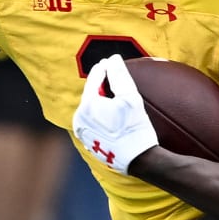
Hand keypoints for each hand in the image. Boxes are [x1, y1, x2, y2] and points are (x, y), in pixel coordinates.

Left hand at [72, 55, 158, 174]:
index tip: (110, 62)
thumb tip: (112, 59)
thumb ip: (119, 75)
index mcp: (86, 107)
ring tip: (112, 93)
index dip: (103, 69)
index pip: (93, 80)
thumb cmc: (135, 128)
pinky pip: (93, 122)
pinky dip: (101, 115)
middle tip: (111, 74)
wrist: (139, 160)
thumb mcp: (131, 97)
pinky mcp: (89, 142)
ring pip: (91, 109)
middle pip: (90, 95)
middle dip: (100, 84)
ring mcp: (83, 133)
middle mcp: (79, 120)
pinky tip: (113, 113)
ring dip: (100, 100)